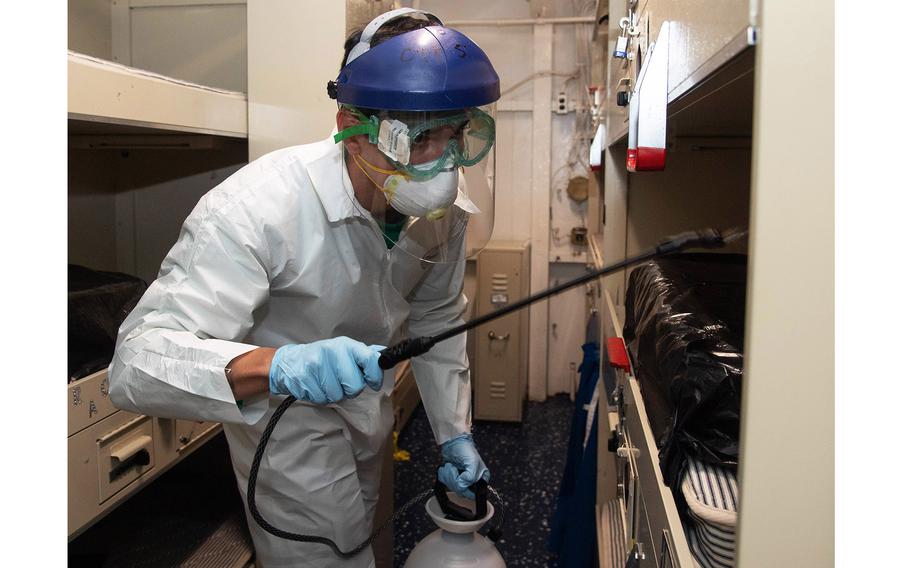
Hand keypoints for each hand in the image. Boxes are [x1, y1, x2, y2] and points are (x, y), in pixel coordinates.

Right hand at [268, 337, 383, 403]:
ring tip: (326, 384)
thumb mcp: (344, 351)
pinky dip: (320, 397)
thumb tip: (383, 355)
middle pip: (355, 386)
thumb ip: (364, 354)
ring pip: (337, 395)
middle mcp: (332, 352)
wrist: (289, 362)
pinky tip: (315, 386)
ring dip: (333, 394)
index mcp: (346, 345)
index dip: (375, 376)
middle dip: (350, 390)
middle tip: (342, 383)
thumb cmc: (322, 358)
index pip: (370, 360)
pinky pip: (321, 399)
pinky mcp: (304, 377)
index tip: (373, 383)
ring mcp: (317, 364)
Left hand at [437, 433, 489, 498]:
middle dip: (454, 480)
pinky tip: (446, 469)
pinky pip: (446, 484)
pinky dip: (444, 476)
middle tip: (454, 469)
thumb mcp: (472, 462)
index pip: (473, 493)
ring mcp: (462, 479)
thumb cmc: (465, 448)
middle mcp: (472, 480)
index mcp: (481, 478)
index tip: (460, 478)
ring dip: (448, 476)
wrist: (452, 442)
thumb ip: (470, 477)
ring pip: (453, 487)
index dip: (465, 487)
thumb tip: (463, 485)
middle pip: (461, 491)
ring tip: (450, 467)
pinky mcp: (453, 477)